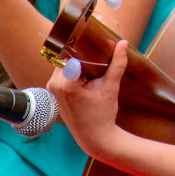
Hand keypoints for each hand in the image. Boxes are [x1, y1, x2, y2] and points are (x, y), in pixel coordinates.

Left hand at [48, 38, 128, 159]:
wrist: (94, 138)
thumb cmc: (102, 115)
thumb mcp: (111, 87)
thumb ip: (116, 63)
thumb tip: (122, 43)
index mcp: (66, 83)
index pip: (70, 52)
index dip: (81, 43)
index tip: (92, 37)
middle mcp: (54, 84)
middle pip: (66, 57)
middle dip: (80, 52)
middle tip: (95, 48)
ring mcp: (52, 88)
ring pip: (64, 64)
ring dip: (76, 61)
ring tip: (92, 60)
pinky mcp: (54, 92)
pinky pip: (62, 73)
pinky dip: (73, 70)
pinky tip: (85, 71)